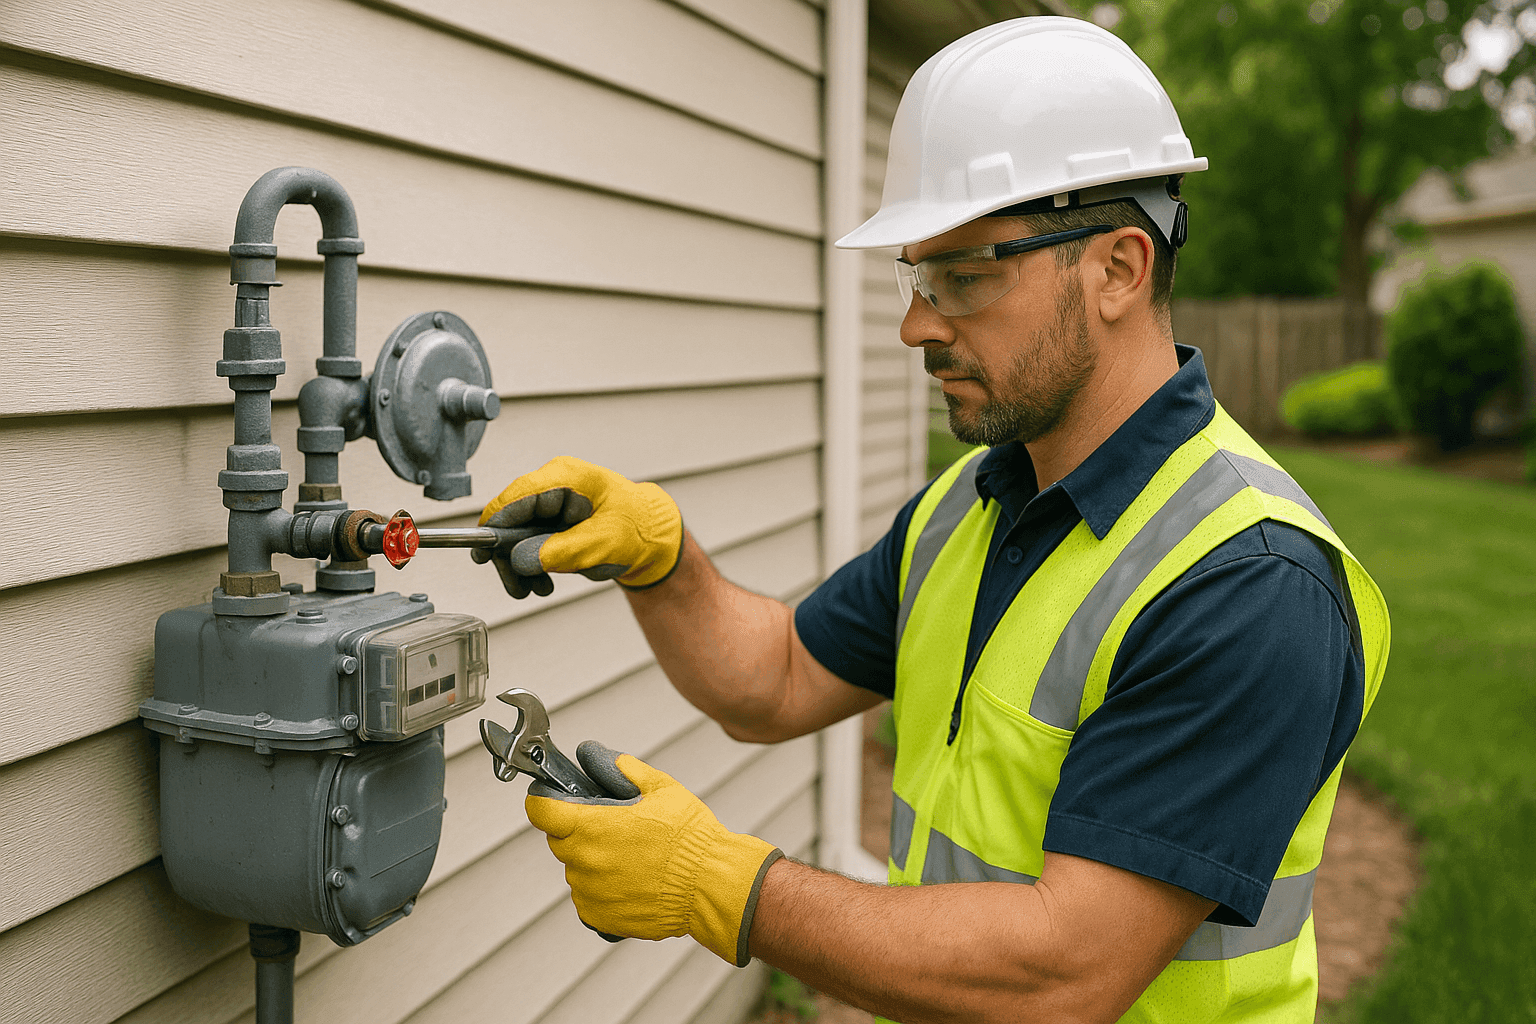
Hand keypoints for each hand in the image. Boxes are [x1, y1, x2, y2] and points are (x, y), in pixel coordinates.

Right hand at [473, 456, 682, 597]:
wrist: (655, 538)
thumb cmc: (638, 529)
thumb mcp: (600, 545)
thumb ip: (559, 551)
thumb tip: (519, 560)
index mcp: (566, 477)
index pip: (517, 496)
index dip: (495, 524)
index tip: (482, 552)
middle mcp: (554, 484)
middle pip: (511, 517)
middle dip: (511, 555)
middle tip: (518, 587)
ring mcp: (552, 502)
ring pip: (517, 533)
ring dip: (522, 564)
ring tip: (537, 590)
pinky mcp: (553, 520)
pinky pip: (530, 540)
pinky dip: (533, 563)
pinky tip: (543, 582)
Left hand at [524, 741, 782, 966]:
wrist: (712, 886)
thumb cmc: (690, 836)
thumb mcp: (661, 786)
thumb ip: (621, 767)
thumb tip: (592, 753)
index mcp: (592, 826)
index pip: (540, 811)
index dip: (544, 801)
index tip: (554, 799)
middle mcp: (584, 861)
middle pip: (560, 839)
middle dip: (579, 829)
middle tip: (614, 826)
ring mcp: (590, 892)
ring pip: (576, 869)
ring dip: (592, 860)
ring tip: (631, 856)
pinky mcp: (599, 917)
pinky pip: (587, 897)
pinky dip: (602, 888)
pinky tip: (632, 880)